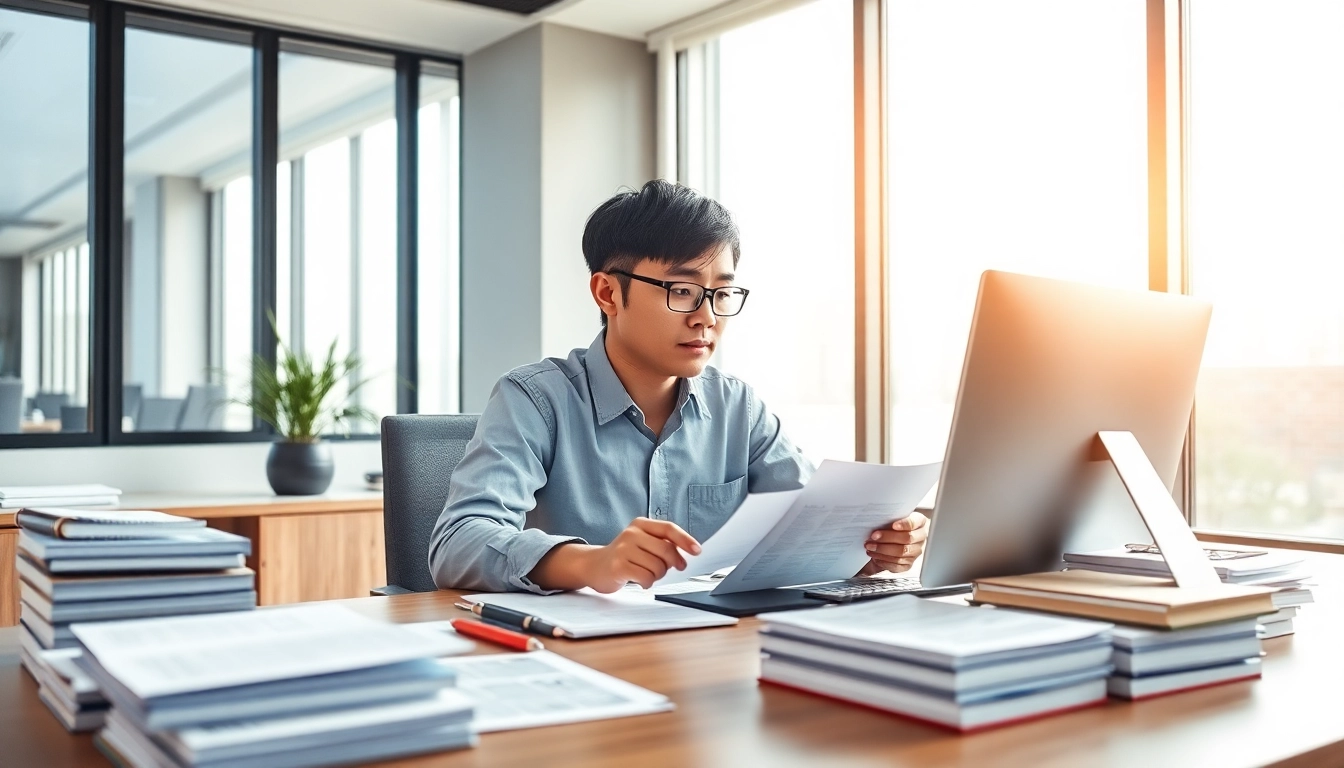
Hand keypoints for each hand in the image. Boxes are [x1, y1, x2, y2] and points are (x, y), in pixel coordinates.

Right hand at [580, 519, 701, 592]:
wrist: (594, 566)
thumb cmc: (624, 556)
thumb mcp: (642, 542)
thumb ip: (661, 543)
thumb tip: (686, 553)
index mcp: (640, 524)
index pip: (668, 528)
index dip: (685, 539)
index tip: (697, 551)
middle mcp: (631, 533)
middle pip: (666, 550)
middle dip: (672, 563)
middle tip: (669, 569)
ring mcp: (623, 549)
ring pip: (658, 566)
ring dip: (657, 575)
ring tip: (646, 573)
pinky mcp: (618, 566)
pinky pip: (646, 577)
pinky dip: (647, 583)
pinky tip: (639, 580)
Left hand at [859, 512, 928, 574]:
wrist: (892, 539)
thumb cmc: (892, 525)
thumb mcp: (892, 518)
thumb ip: (889, 518)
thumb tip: (876, 520)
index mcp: (919, 522)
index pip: (914, 522)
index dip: (904, 524)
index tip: (893, 525)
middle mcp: (920, 538)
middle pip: (907, 538)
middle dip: (888, 538)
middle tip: (873, 536)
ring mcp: (915, 552)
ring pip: (902, 553)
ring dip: (883, 550)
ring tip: (870, 546)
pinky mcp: (908, 564)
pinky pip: (898, 565)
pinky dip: (884, 561)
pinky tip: (875, 556)